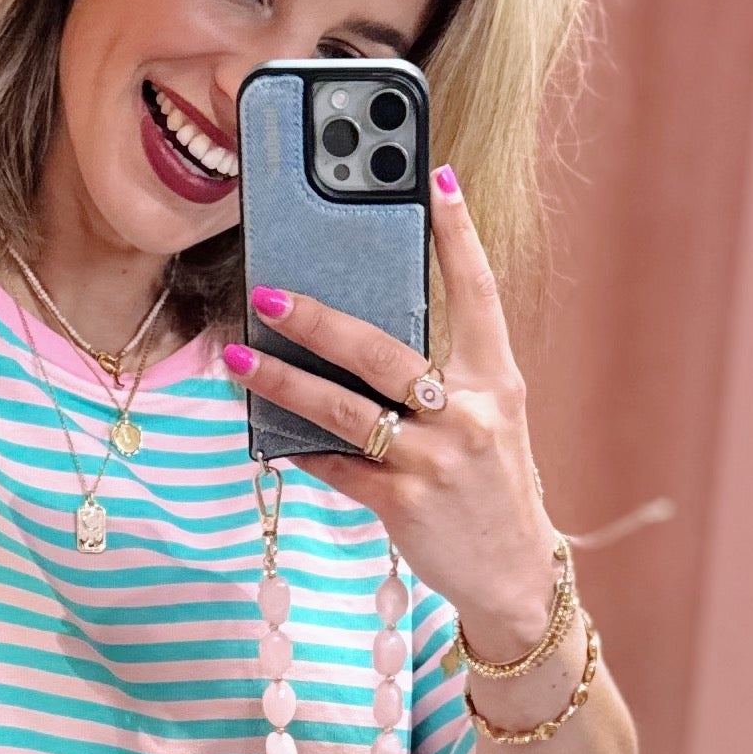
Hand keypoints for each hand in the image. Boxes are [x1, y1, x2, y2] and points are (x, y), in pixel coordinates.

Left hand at [219, 166, 559, 655]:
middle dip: (319, 320)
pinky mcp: (403, 504)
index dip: (458, 235)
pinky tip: (273, 437)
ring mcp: (434, 460)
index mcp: (495, 380)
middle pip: (382, 351)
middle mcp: (468, 413)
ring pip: (344, 410)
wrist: (512, 574)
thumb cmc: (490, 486)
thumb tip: (360, 332)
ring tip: (240, 358)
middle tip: (268, 292)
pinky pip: (337, 467)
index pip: (479, 293)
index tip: (434, 178)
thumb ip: (443, 375)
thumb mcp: (487, 420)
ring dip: (284, 382)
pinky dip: (304, 450)